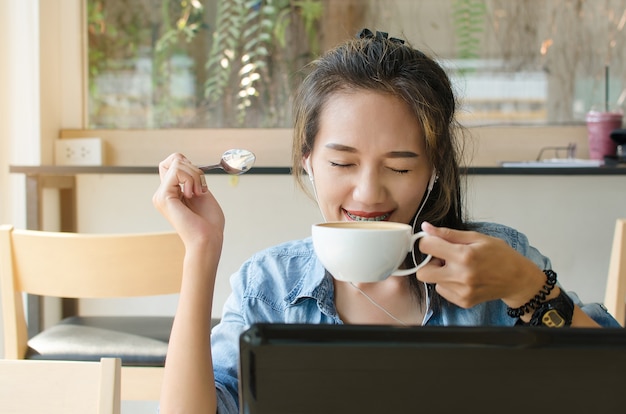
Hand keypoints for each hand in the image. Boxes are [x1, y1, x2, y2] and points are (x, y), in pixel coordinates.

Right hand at [152, 153, 224, 246]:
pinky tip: (194, 194)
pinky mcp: (163, 197)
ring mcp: (161, 195)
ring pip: (177, 163)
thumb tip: (185, 162)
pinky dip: (191, 179)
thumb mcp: (201, 192)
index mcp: (171, 193)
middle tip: (201, 188)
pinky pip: (177, 171)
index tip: (200, 180)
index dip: (188, 164)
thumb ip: (192, 178)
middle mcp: (162, 193)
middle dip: (193, 168)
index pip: (173, 163)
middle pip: (173, 160)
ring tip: (198, 193)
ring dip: (195, 175)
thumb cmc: (209, 222)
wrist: (208, 239)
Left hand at [415, 222, 545, 308]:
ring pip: (433, 282)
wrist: (517, 279)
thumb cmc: (500, 255)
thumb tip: (426, 228)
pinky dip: (448, 283)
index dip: (427, 241)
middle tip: (443, 258)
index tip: (434, 242)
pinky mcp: (463, 302)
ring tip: (458, 268)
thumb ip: (448, 234)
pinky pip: (443, 291)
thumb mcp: (476, 237)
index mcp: (464, 255)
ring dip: (440, 273)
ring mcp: (462, 291)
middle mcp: (461, 276)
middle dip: (428, 263)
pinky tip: (463, 278)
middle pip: (422, 273)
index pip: (426, 247)